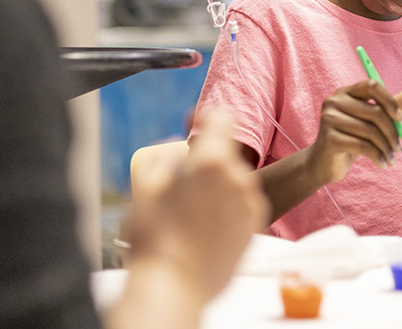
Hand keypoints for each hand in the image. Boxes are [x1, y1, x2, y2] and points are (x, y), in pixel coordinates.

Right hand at [123, 110, 269, 301]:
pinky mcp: (256, 226)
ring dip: (217, 185)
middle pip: (225, 153)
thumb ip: (165, 157)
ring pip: (234, 179)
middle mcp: (238, 178)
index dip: (205, 115)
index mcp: (211, 161)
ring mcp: (250, 203)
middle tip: (180, 182)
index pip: (222, 117)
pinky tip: (205, 226)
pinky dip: (227, 206)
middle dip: (205, 160)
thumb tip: (177, 152)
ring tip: (190, 211)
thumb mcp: (146, 185)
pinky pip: (242, 202)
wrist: (173, 286)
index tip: (192, 123)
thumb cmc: (154, 237)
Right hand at [306, 80, 401, 184]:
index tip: (400, 118)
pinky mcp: (329, 138)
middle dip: (391, 133)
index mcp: (345, 92)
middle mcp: (334, 101)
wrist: (324, 163)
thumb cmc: (350, 138)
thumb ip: (390, 106)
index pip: (371, 86)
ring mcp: (329, 119)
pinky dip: (378, 157)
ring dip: (386, 148)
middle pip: (374, 112)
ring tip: (390, 159)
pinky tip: (382, 164)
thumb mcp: (370, 121)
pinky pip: (363, 146)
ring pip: (370, 131)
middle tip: (398, 148)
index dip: (389, 100)